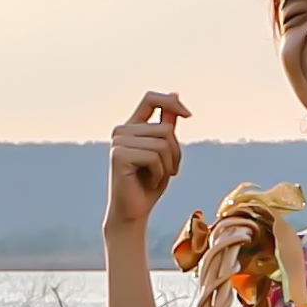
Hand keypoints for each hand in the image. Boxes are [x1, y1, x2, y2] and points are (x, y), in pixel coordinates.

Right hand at [105, 91, 188, 234]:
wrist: (132, 213)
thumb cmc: (148, 184)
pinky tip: (148, 182)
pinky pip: (154, 156)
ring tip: (157, 177)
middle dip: (175, 152)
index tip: (188, 114)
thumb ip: (166, 125)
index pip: (150, 98)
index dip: (171, 102)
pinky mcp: (119, 155)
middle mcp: (121, 131)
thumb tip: (174, 93)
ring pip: (162, 142)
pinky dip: (159, 172)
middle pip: (165, 128)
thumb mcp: (164, 152)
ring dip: (168, 164)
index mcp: (131, 127)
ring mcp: (118, 142)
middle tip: (168, 170)